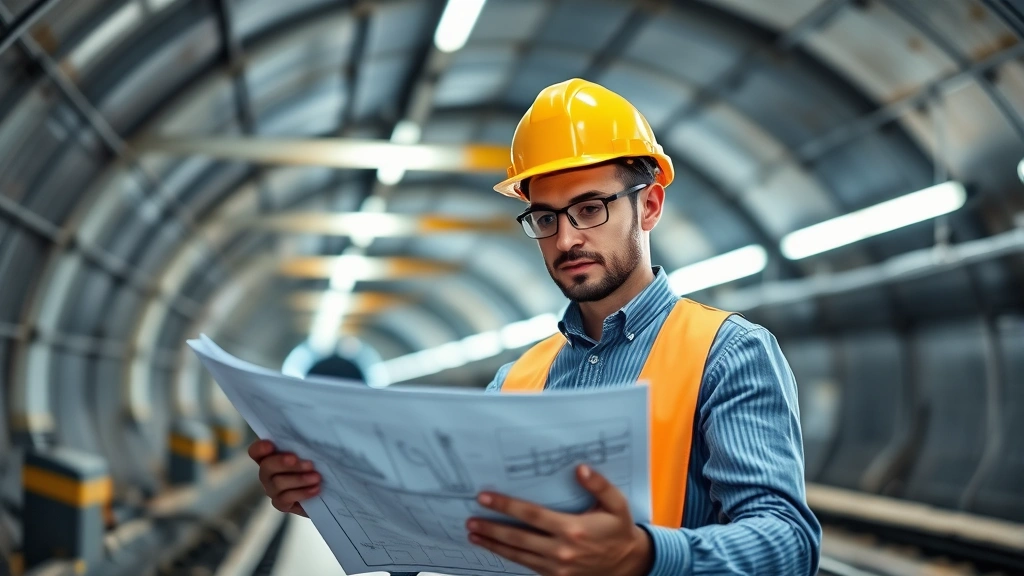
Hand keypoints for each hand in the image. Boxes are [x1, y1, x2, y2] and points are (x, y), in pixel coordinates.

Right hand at [248, 440, 320, 516]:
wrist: (326, 490)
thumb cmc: (316, 465)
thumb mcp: (311, 453)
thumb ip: (305, 447)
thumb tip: (311, 444)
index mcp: (271, 456)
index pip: (256, 451)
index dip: (260, 448)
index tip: (270, 445)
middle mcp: (267, 472)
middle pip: (266, 466)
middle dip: (284, 463)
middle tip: (308, 463)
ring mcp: (272, 489)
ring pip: (278, 483)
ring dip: (300, 479)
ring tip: (317, 477)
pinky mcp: (280, 504)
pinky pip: (286, 498)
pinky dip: (302, 493)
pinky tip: (315, 489)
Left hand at [466, 464, 652, 575]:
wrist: (628, 564)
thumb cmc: (619, 531)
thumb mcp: (616, 505)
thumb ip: (599, 485)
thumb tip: (580, 469)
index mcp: (573, 529)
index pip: (532, 516)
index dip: (506, 506)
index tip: (485, 498)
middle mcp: (562, 551)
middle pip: (518, 538)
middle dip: (492, 528)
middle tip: (470, 520)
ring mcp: (557, 568)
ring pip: (518, 555)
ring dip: (494, 544)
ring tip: (474, 535)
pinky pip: (526, 566)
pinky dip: (508, 557)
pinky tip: (495, 548)